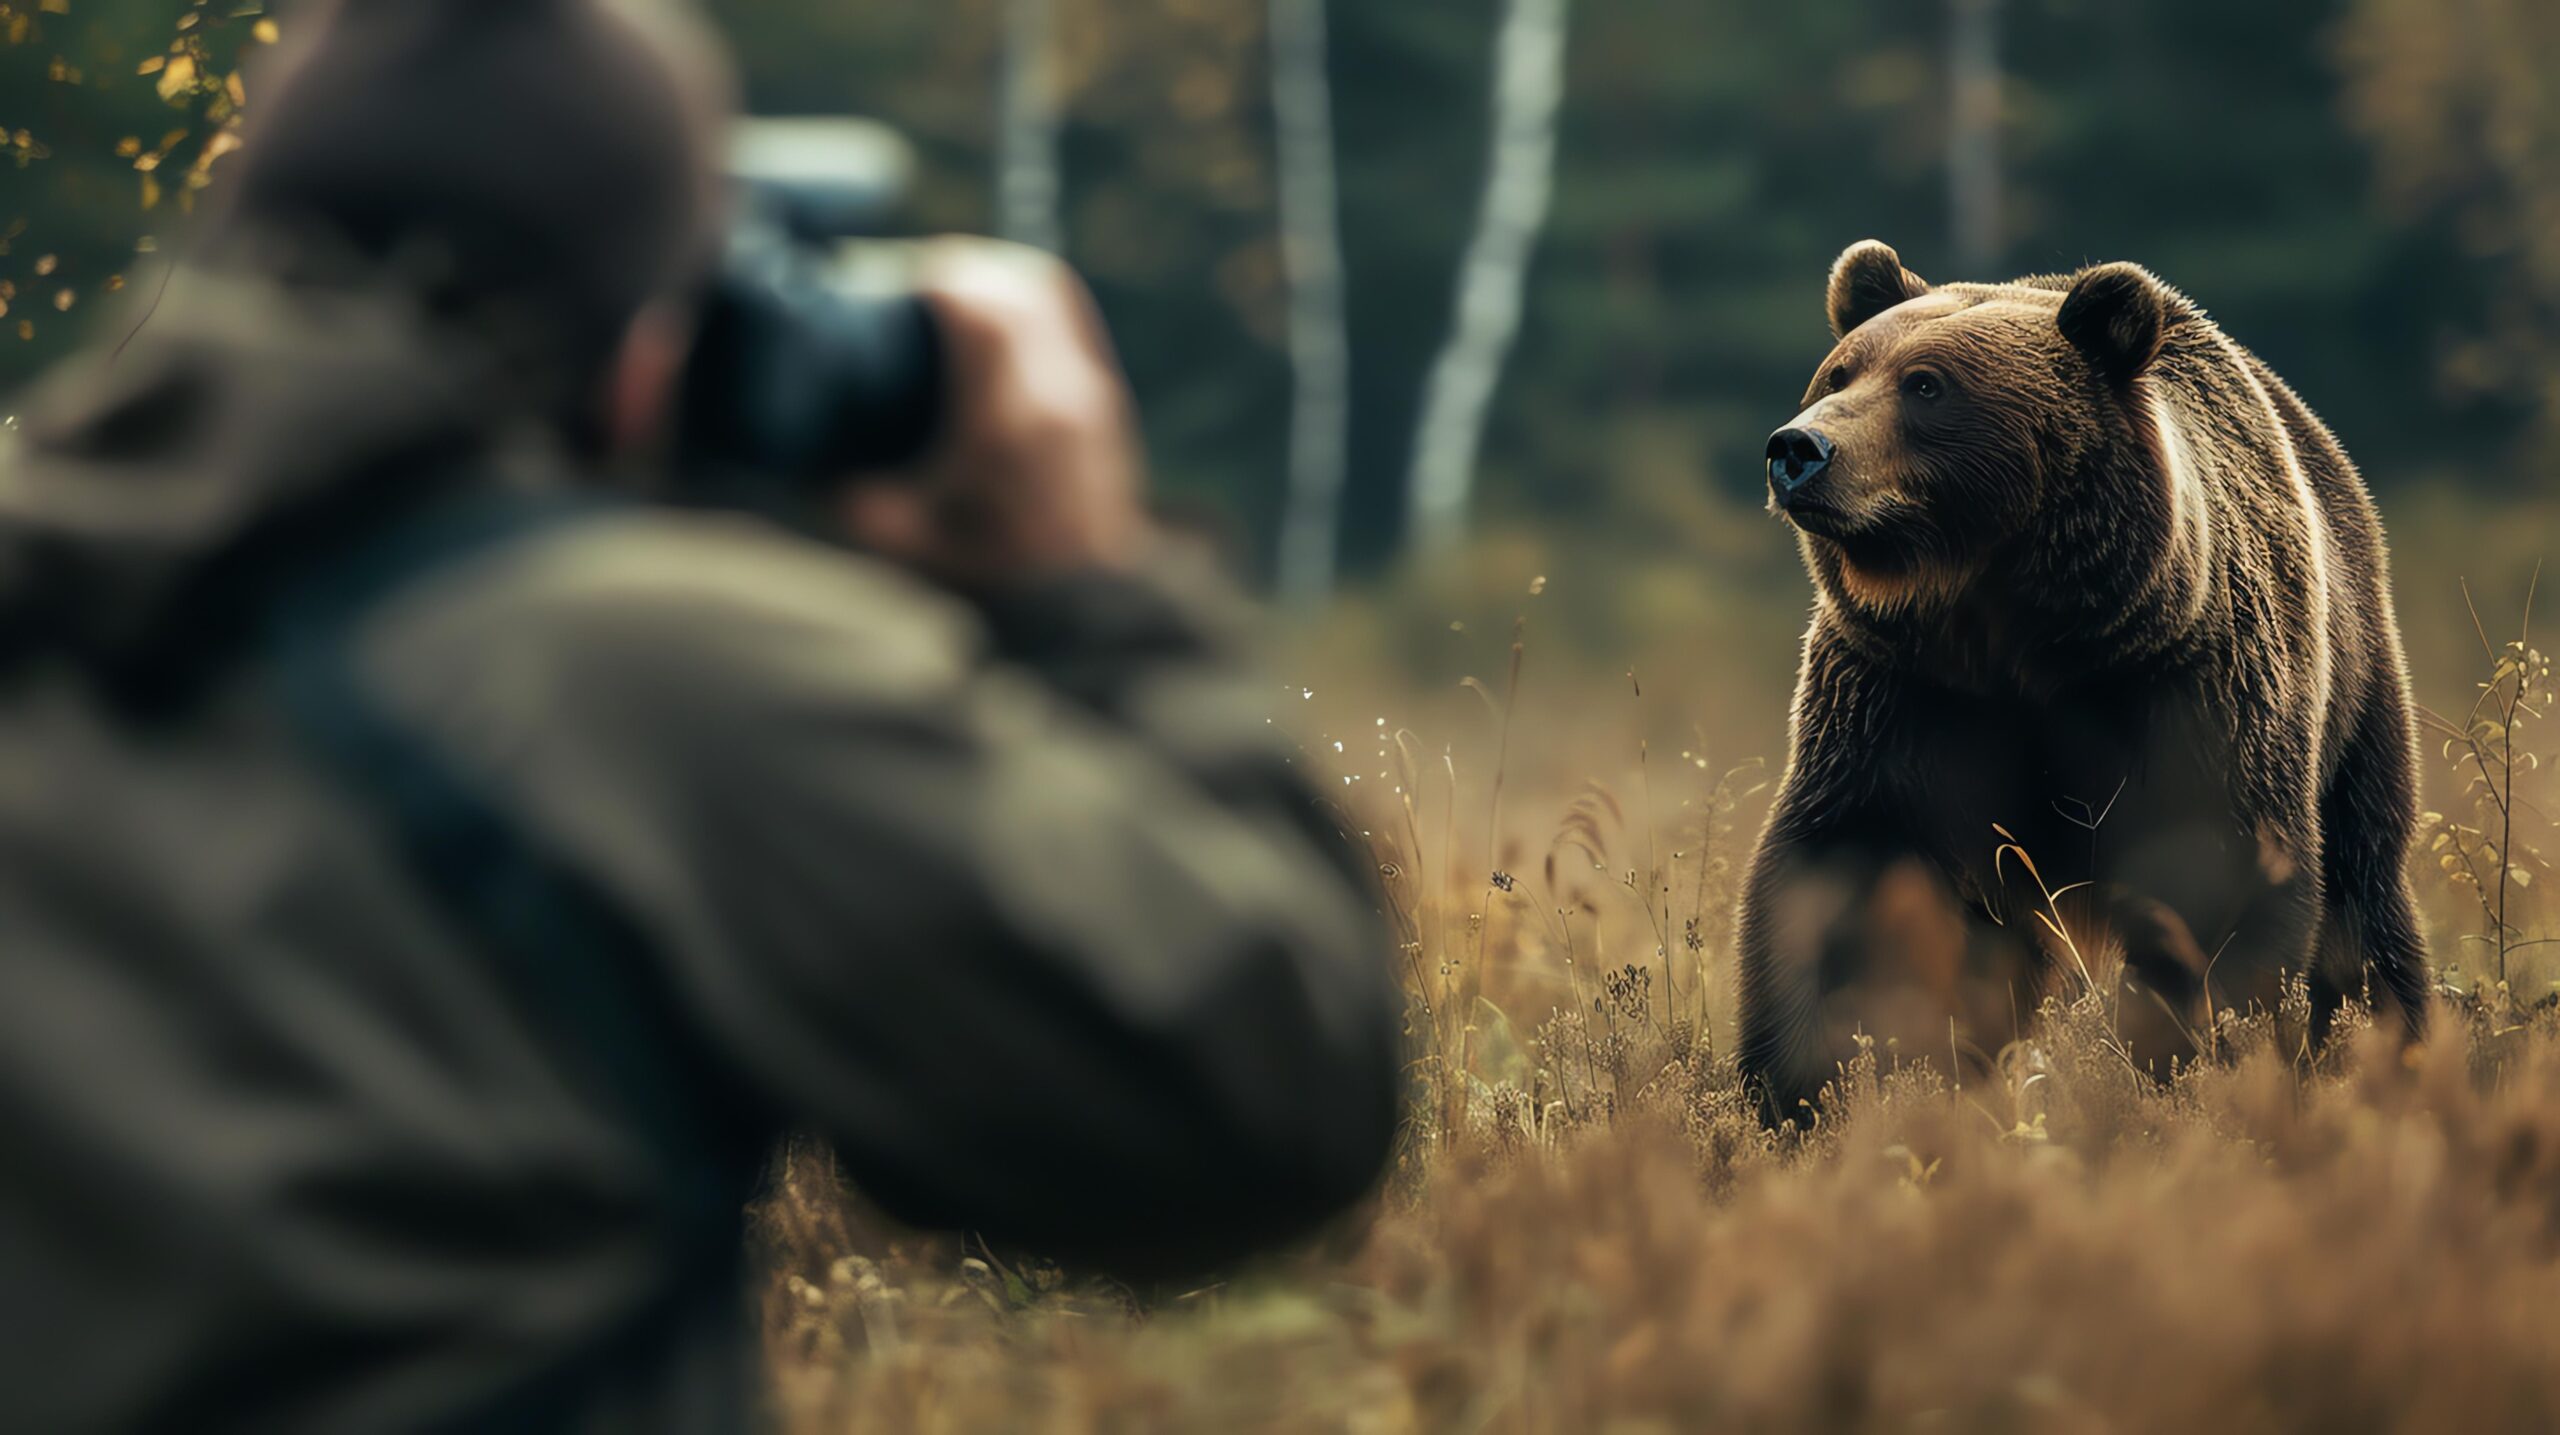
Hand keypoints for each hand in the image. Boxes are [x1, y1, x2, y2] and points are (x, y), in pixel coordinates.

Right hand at [837, 239, 1149, 581]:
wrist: (1079, 611)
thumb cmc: (985, 578)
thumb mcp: (899, 540)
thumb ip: (844, 492)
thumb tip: (796, 448)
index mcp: (1004, 421)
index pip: (980, 306)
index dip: (941, 275)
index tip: (904, 281)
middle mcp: (1058, 396)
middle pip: (1020, 284)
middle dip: (968, 265)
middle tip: (922, 279)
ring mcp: (1091, 397)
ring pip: (1052, 295)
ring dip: (1003, 277)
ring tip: (958, 289)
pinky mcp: (1107, 406)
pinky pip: (1070, 323)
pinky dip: (1032, 303)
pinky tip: (1001, 314)